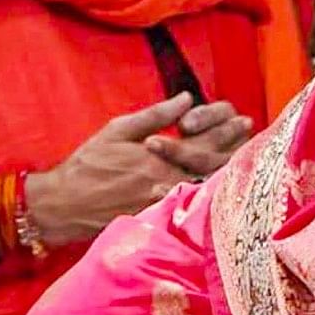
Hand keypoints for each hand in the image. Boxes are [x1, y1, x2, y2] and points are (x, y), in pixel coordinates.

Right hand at [31, 96, 253, 246]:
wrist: (65, 205)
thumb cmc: (87, 165)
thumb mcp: (116, 131)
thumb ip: (154, 116)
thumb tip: (186, 99)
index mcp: (159, 157)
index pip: (202, 140)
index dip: (224, 128)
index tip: (240, 118)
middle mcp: (169, 180)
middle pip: (212, 162)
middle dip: (233, 144)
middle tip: (249, 131)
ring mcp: (167, 200)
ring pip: (209, 183)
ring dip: (228, 166)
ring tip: (246, 152)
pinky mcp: (163, 216)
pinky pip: (196, 201)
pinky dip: (213, 189)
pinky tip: (225, 180)